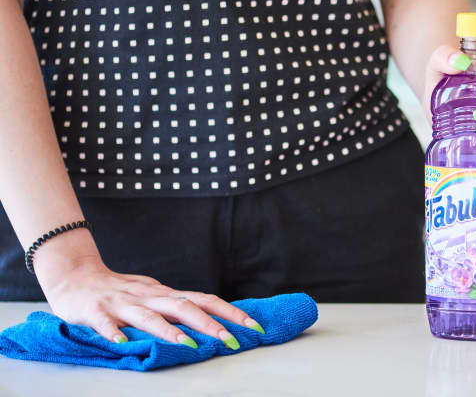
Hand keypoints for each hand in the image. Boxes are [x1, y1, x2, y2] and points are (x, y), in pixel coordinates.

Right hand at [42, 258, 263, 348]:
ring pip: (149, 316)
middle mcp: (149, 297)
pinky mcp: (95, 312)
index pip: (205, 300)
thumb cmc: (120, 291)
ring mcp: (122, 304)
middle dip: (210, 325)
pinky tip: (122, 344)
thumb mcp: (154, 296)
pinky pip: (105, 324)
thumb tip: (212, 318)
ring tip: (189, 345)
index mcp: (165, 295)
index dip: (230, 312)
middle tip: (232, 341)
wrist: (75, 277)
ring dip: (169, 331)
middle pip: (184, 307)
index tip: (254, 326)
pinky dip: (114, 334)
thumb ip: (177, 306)